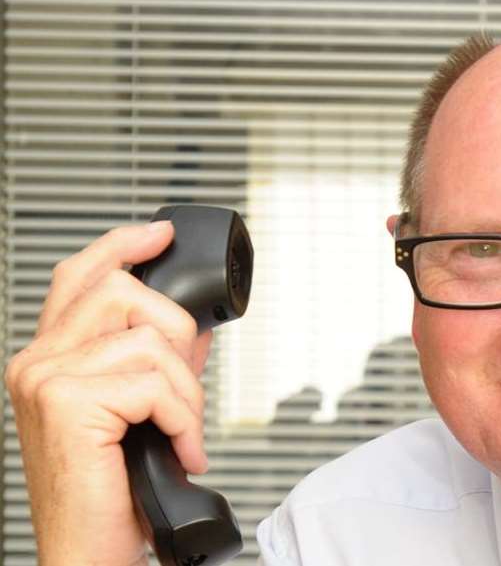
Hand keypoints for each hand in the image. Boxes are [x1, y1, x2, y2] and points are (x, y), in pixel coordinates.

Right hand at [4, 221, 212, 565]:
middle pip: (125, 292)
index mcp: (50, 356)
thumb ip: (160, 361)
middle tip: (182, 394)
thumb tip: (195, 325)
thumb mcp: (141, 409)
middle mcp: (38, 361)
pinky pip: (156, 383)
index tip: (158, 233)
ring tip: (181, 433)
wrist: (89, 552)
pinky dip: (184, 418)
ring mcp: (46, 379)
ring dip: (186, 392)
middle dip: (176, 336)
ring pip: (150, 339)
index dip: (122, 244)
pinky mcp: (68, 403)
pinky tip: (181, 450)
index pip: (81, 275)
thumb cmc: (112, 489)